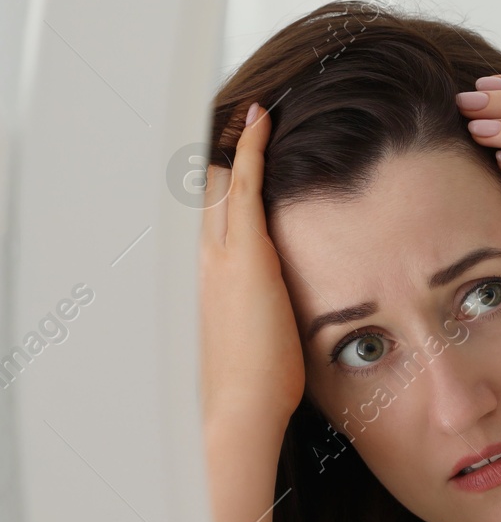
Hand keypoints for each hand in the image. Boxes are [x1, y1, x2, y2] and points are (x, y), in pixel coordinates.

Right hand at [198, 103, 305, 428]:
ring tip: (255, 112)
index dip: (213, 183)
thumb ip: (259, 316)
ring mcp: (217, 256)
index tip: (223, 157)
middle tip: (236, 118)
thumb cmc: (253, 388)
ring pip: (216, 182)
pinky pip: (244, 186)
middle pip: (201, 191)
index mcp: (203, 282)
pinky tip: (262, 120)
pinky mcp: (244, 255)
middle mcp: (201, 261)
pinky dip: (252, 150)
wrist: (240, 408)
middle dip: (218, 155)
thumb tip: (278, 317)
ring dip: (235, 146)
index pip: (203, 217)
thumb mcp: (254, 341)